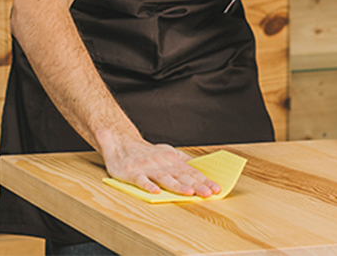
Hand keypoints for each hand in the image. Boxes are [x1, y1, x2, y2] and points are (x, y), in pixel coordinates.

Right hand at [102, 138, 220, 196]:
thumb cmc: (146, 152)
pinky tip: (156, 192)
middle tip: (208, 193)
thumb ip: (183, 160)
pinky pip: (140, 180)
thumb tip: (202, 168)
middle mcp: (161, 163)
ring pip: (164, 177)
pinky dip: (148, 185)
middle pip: (181, 175)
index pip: (191, 171)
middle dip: (196, 185)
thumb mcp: (167, 152)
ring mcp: (146, 168)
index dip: (204, 180)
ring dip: (177, 185)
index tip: (216, 189)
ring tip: (189, 193)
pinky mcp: (132, 172)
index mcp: (171, 159)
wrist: (120, 143)